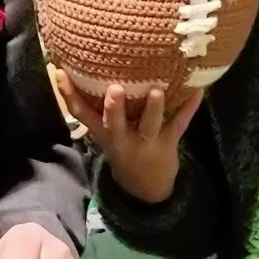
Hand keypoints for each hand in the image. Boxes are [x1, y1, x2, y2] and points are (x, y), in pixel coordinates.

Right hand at [53, 71, 201, 208]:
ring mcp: (145, 142)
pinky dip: (189, 107)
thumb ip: (96, 109)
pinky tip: (198, 90)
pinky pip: (179, 124)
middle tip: (115, 89)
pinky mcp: (168, 144)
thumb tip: (81, 70)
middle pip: (114, 123)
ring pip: (149, 125)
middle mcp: (122, 138)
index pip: (82, 114)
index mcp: (104, 133)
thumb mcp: (105, 134)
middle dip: (113, 108)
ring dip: (153, 108)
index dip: (69, 95)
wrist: (144, 188)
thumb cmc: (123, 149)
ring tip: (156, 90)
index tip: (60, 72)